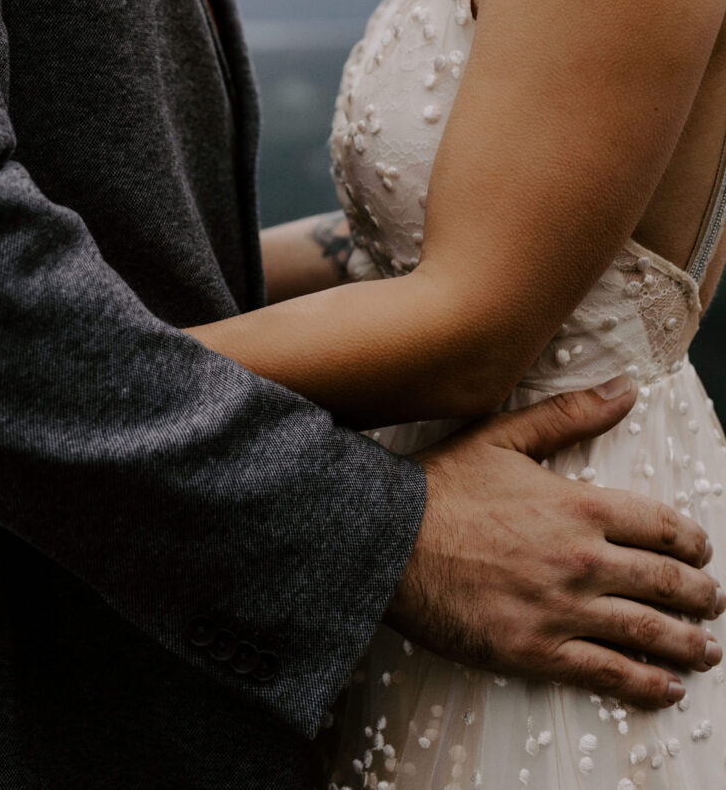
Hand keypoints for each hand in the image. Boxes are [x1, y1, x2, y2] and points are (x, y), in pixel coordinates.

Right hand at [387, 376, 723, 708]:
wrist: (385, 541)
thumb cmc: (438, 489)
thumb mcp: (501, 437)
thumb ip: (568, 415)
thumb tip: (625, 389)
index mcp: (579, 507)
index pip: (662, 526)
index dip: (691, 542)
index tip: (699, 552)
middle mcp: (581, 560)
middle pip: (666, 583)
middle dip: (700, 595)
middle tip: (711, 602)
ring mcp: (561, 609)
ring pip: (648, 632)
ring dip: (687, 644)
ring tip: (704, 649)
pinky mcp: (534, 650)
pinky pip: (607, 673)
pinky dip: (646, 685)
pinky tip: (666, 688)